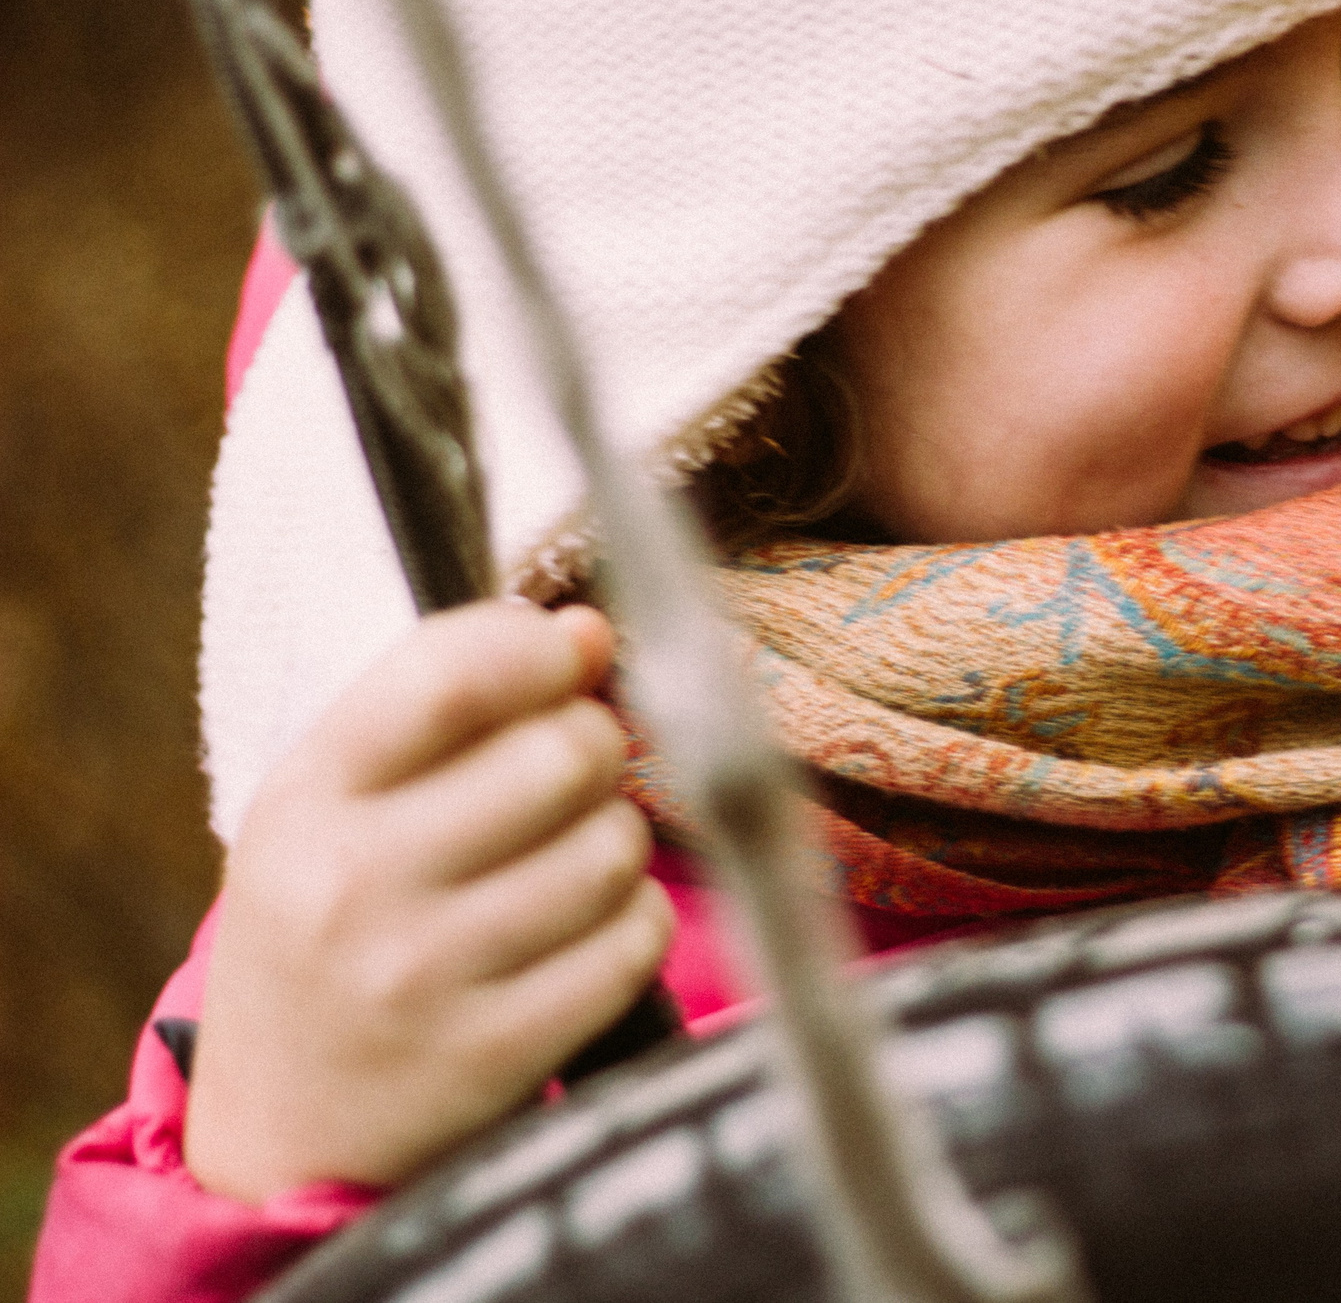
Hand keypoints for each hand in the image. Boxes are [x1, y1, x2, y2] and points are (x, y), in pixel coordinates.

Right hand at [184, 602, 674, 1201]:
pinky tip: (583, 933)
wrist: (283, 1132)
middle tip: (568, 777)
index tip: (566, 657)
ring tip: (565, 860)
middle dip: (593, 748)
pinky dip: (633, 923)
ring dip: (615, 840)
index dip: (540, 650)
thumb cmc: (335, 926)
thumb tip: (587, 630)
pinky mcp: (494, 1055)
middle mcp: (353, 885)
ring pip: (613, 846)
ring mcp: (423, 978)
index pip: (451, 675)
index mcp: (305, 798)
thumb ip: (453, 702)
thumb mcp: (340, 803)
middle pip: (563, 753)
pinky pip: (635, 939)